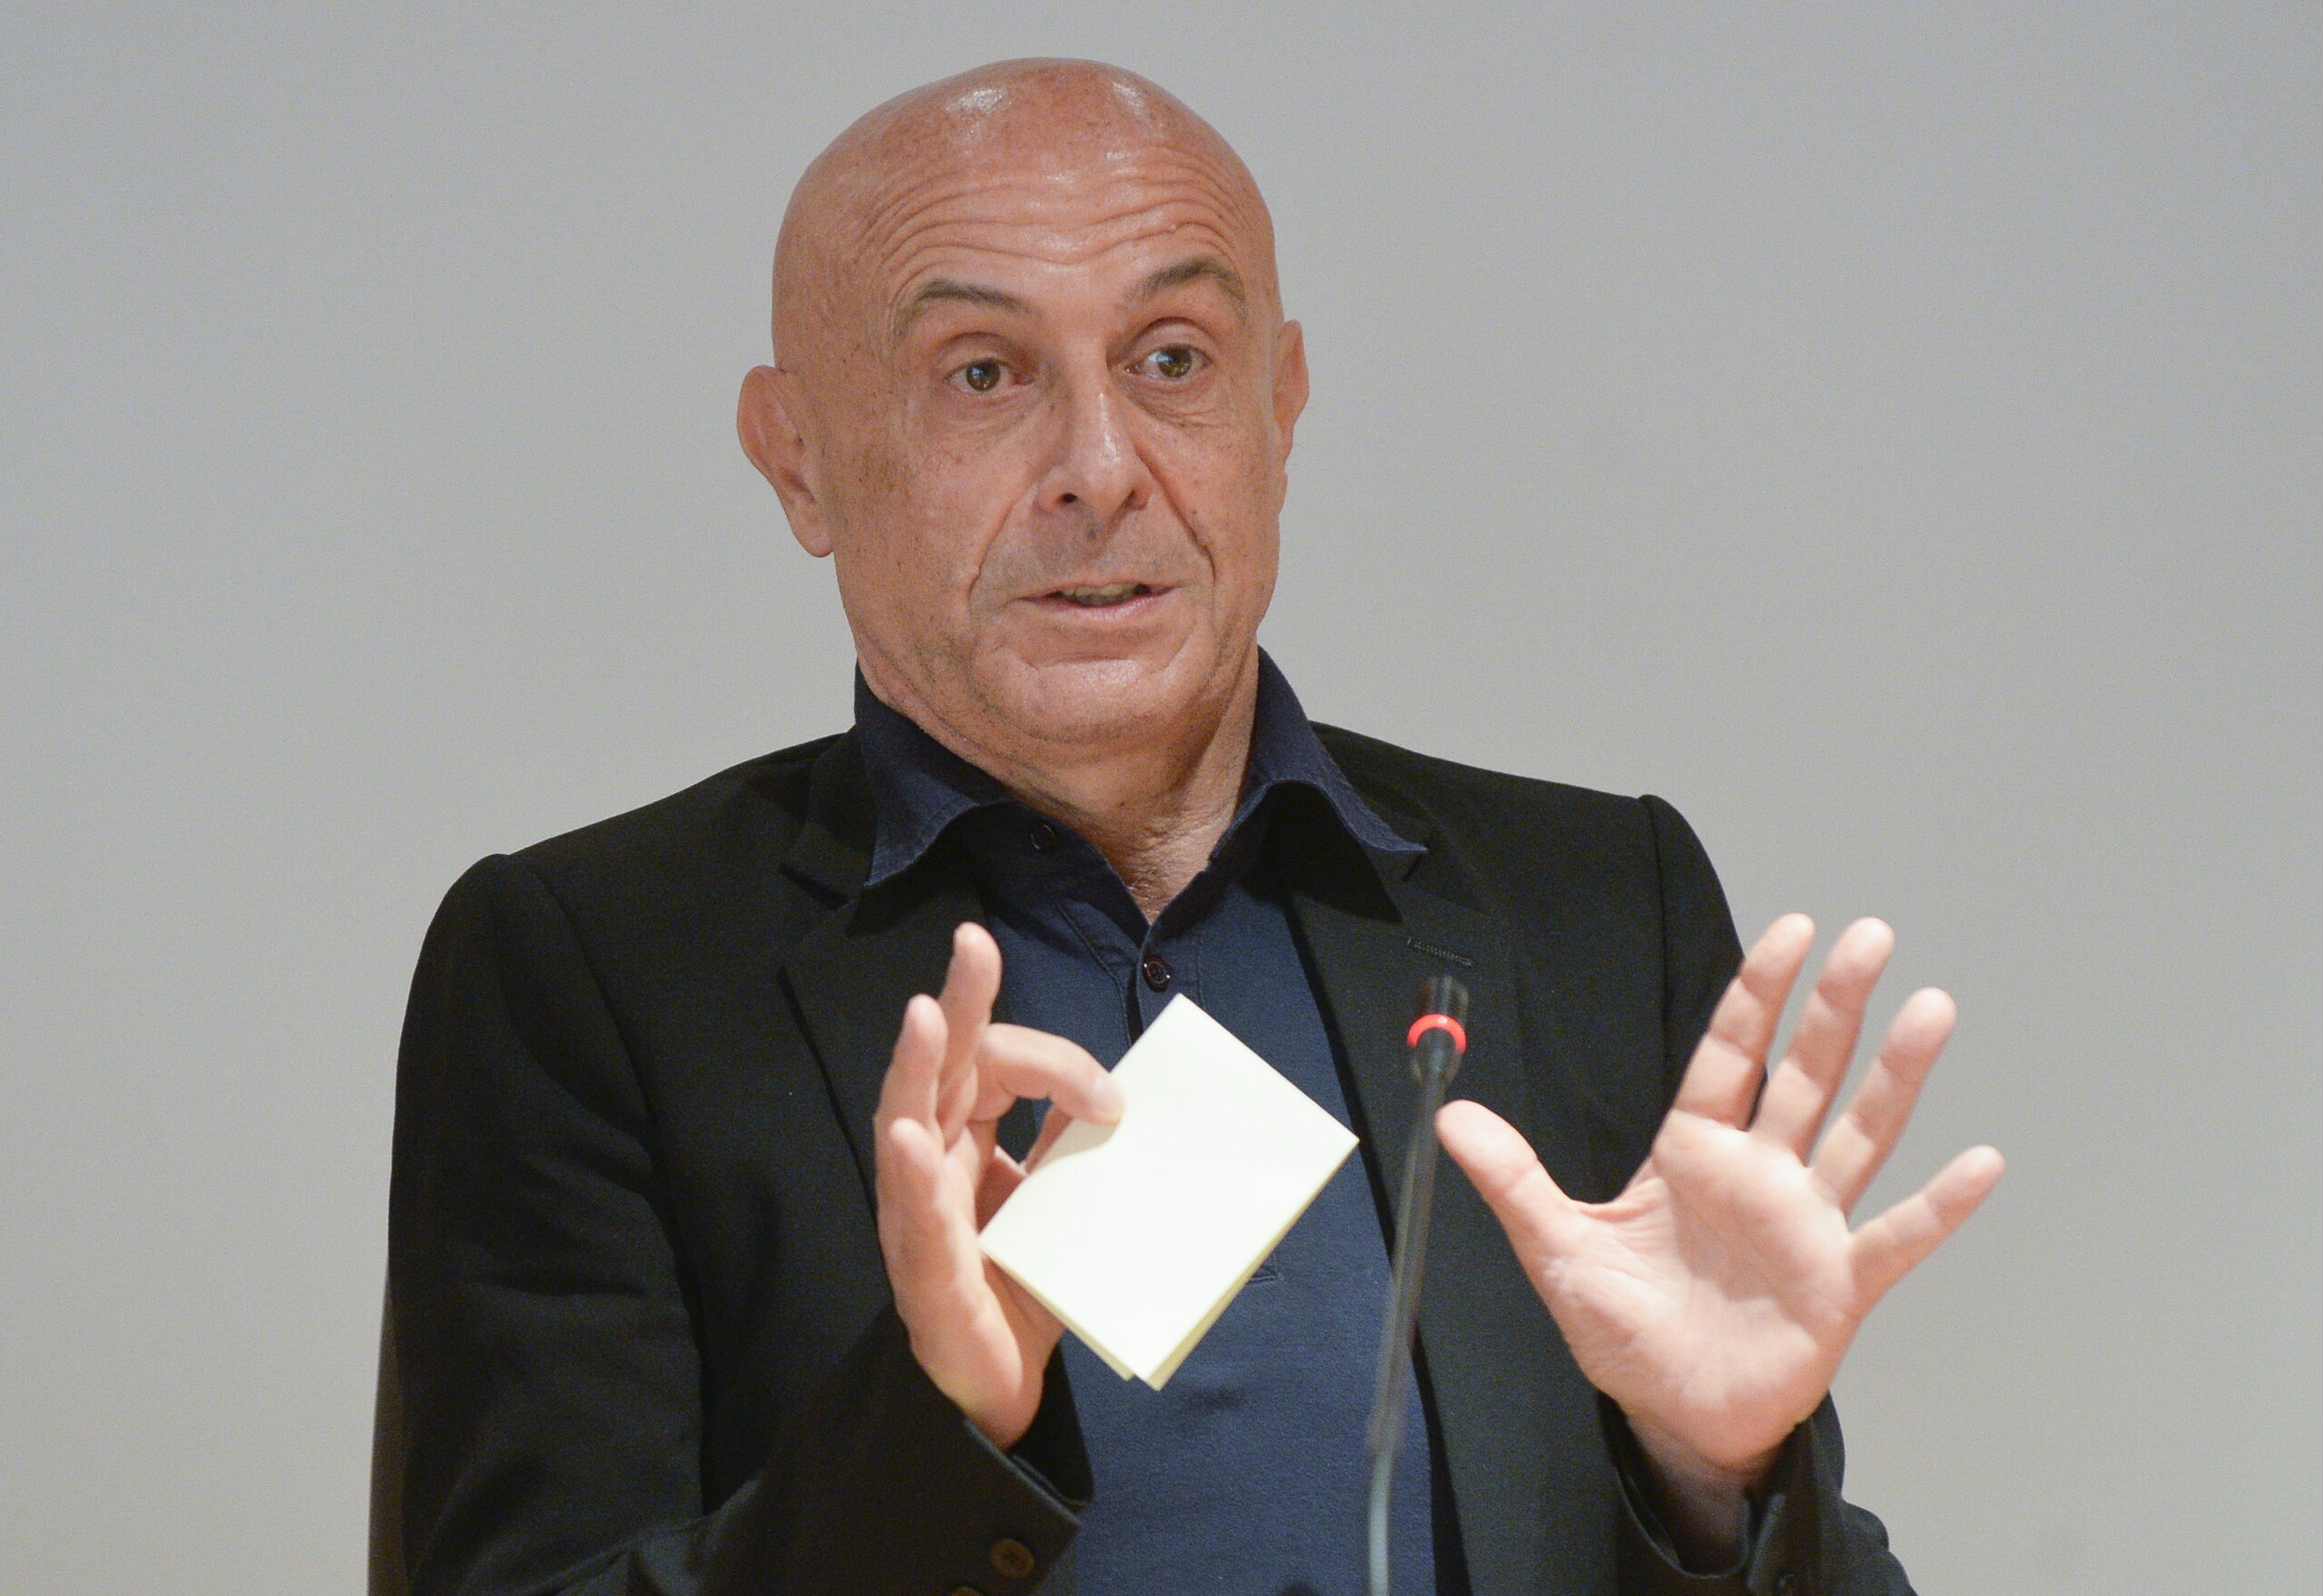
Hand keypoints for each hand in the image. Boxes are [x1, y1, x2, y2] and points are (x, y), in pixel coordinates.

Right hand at [873, 922, 1122, 1448]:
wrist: (1004, 1387)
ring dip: (914, 1066)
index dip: (1055, 1060)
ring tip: (921, 1015)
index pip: (997, 1065)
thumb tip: (1119, 1092)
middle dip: (958, 1002)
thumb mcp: (1063, 1197)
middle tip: (973, 942)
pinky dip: (909, 1176)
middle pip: (941, 1067)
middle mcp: (933, 1161)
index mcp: (967, 1136)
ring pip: (907, 1121)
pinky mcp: (922, 1271)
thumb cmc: (1023, 1282)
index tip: (1115, 1097)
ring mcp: (918, 1212)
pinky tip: (907, 1138)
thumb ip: (1074, 1143)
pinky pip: (911, 1217)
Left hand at [1437, 916, 2002, 1556]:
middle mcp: (1759, 1174)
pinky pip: (1894, 1237)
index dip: (1758, 992)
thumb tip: (1450, 1116)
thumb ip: (1513, 1179)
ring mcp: (1805, 1224)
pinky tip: (1982, 1161)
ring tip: (1933, 1007)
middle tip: (1871, 935)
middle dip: (1834, 1005)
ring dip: (1897, 1075)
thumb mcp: (1556, 1248)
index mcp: (1692, 1153)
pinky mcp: (1837, 1285)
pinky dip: (1938, 1204)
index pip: (1730, 1054)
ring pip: (1857, 1132)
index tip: (1791, 930)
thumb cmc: (1624, 1329)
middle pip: (1804, 1072)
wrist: (1671, 1413)